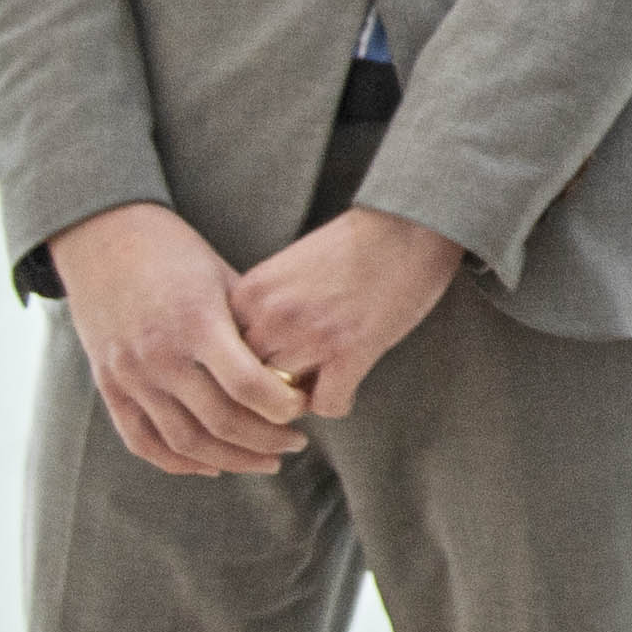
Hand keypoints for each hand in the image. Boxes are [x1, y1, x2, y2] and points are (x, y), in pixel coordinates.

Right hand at [48, 202, 307, 476]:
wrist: (103, 237)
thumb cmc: (176, 253)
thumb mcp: (222, 278)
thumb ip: (251, 326)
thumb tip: (296, 368)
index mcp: (196, 322)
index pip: (248, 384)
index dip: (283, 407)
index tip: (305, 409)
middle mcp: (160, 355)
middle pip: (221, 421)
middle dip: (267, 440)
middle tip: (296, 442)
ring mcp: (130, 375)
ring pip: (185, 442)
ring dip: (232, 460)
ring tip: (267, 460)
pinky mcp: (109, 387)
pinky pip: (143, 442)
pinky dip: (179, 463)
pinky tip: (213, 465)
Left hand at [230, 205, 467, 421]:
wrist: (407, 226)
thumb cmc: (353, 244)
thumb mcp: (287, 269)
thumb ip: (264, 307)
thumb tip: (256, 355)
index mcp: (252, 292)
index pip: (224, 352)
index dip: (247, 362)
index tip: (270, 363)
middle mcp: (273, 316)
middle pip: (250, 378)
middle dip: (271, 385)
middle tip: (295, 383)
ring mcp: (310, 336)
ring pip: (284, 398)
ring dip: (303, 396)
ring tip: (323, 382)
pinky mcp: (350, 352)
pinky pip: (327, 405)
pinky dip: (337, 402)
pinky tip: (349, 386)